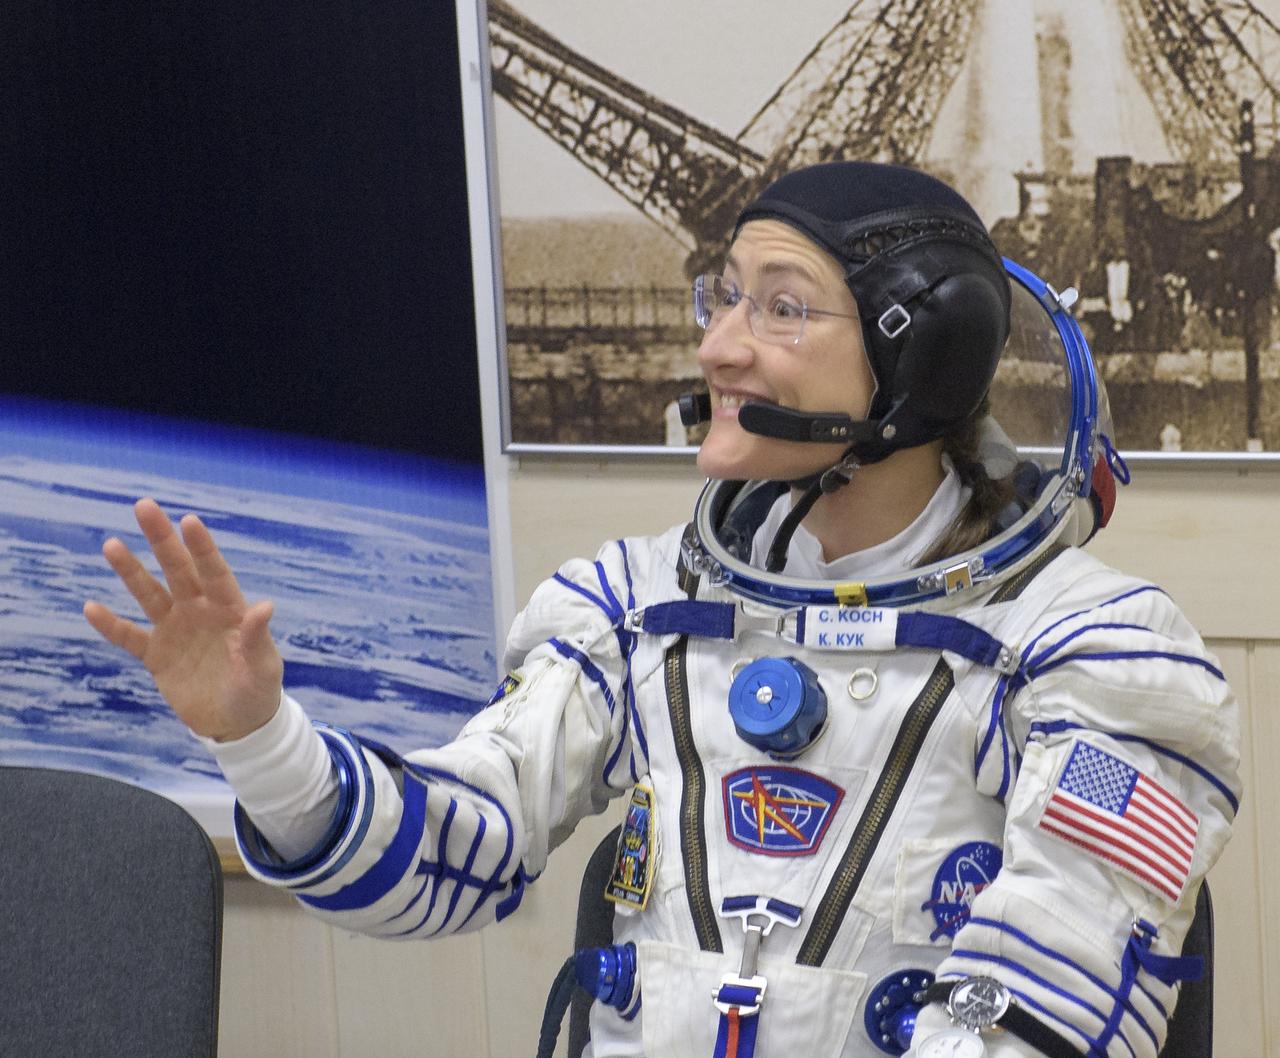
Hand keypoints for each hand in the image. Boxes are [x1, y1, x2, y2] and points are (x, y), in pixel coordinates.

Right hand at [84, 498, 283, 741]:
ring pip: (150, 595)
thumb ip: (256, 638)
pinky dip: (111, 625)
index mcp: (229, 610)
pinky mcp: (157, 656)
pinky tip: (90, 607)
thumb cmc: (258, 691)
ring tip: (111, 544)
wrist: (237, 724)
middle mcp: (199, 612)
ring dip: (131, 572)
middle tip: (144, 506)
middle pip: (177, 570)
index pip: (214, 572)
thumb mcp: (262, 667)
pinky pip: (129, 637)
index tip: (188, 520)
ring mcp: (176, 631)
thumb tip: (264, 606)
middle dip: (161, 540)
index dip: (202, 548)